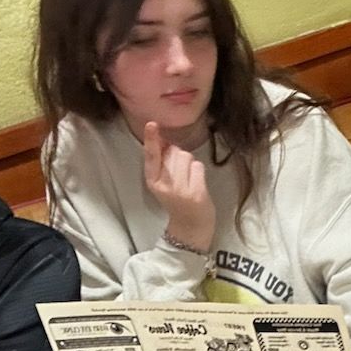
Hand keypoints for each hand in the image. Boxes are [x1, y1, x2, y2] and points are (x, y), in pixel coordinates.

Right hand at [143, 121, 214, 251]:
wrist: (190, 226)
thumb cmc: (177, 199)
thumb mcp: (163, 182)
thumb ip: (161, 162)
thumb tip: (162, 138)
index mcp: (152, 181)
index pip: (151, 156)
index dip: (151, 139)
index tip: (152, 124)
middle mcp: (164, 184)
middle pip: (173, 150)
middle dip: (178, 155)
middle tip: (180, 174)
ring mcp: (180, 189)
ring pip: (186, 156)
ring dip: (190, 164)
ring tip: (189, 180)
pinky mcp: (195, 192)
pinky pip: (199, 166)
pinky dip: (199, 172)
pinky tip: (196, 184)